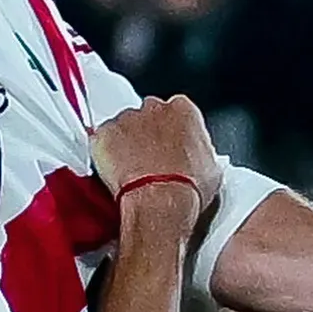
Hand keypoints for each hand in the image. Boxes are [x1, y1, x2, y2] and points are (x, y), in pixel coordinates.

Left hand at [91, 94, 221, 210]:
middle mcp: (153, 108)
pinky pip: (100, 141)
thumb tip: (199, 162)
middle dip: (147, 136)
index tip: (170, 151)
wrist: (161, 202)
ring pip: (122, 128)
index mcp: (184, 110)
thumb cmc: (187, 189)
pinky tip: (115, 174)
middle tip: (150, 163)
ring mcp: (126, 119)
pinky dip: (104, 155)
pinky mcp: (103, 135)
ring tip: (132, 174)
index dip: (172, 135)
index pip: (176, 114)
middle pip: (147, 117)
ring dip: (125, 145)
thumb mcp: (211, 170)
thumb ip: (201, 153)